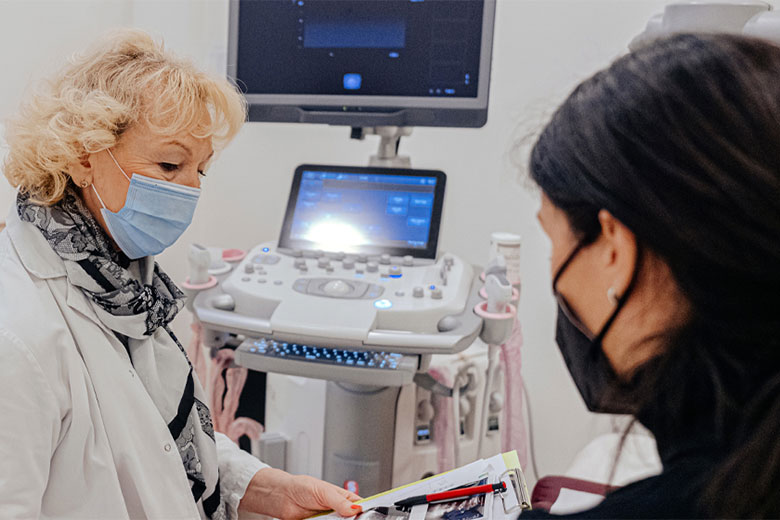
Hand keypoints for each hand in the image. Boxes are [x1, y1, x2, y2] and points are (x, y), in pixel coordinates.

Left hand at [240, 467, 362, 519]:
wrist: (282, 498)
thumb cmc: (302, 487)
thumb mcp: (323, 491)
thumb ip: (340, 501)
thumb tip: (356, 508)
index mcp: (344, 498)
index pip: (361, 506)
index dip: (365, 512)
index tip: (365, 515)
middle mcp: (339, 511)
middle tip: (341, 518)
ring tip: (329, 518)